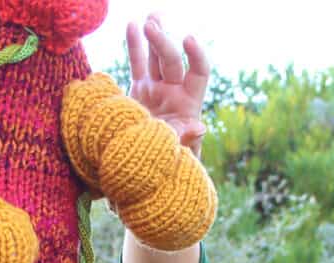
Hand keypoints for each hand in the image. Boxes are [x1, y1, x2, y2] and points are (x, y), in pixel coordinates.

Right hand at [125, 15, 209, 156]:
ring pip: (157, 57)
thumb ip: (188, 141)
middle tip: (153, 26)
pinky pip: (138, 65)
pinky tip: (133, 25)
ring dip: (155, 35)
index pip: (199, 72)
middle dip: (164, 41)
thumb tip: (200, 127)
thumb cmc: (168, 170)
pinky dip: (135, 46)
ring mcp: (156, 91)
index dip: (197, 55)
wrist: (143, 174)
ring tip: (152, 18)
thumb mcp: (179, 158)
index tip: (188, 40)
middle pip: (173, 60)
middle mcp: (174, 93)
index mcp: (188, 105)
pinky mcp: (139, 93)